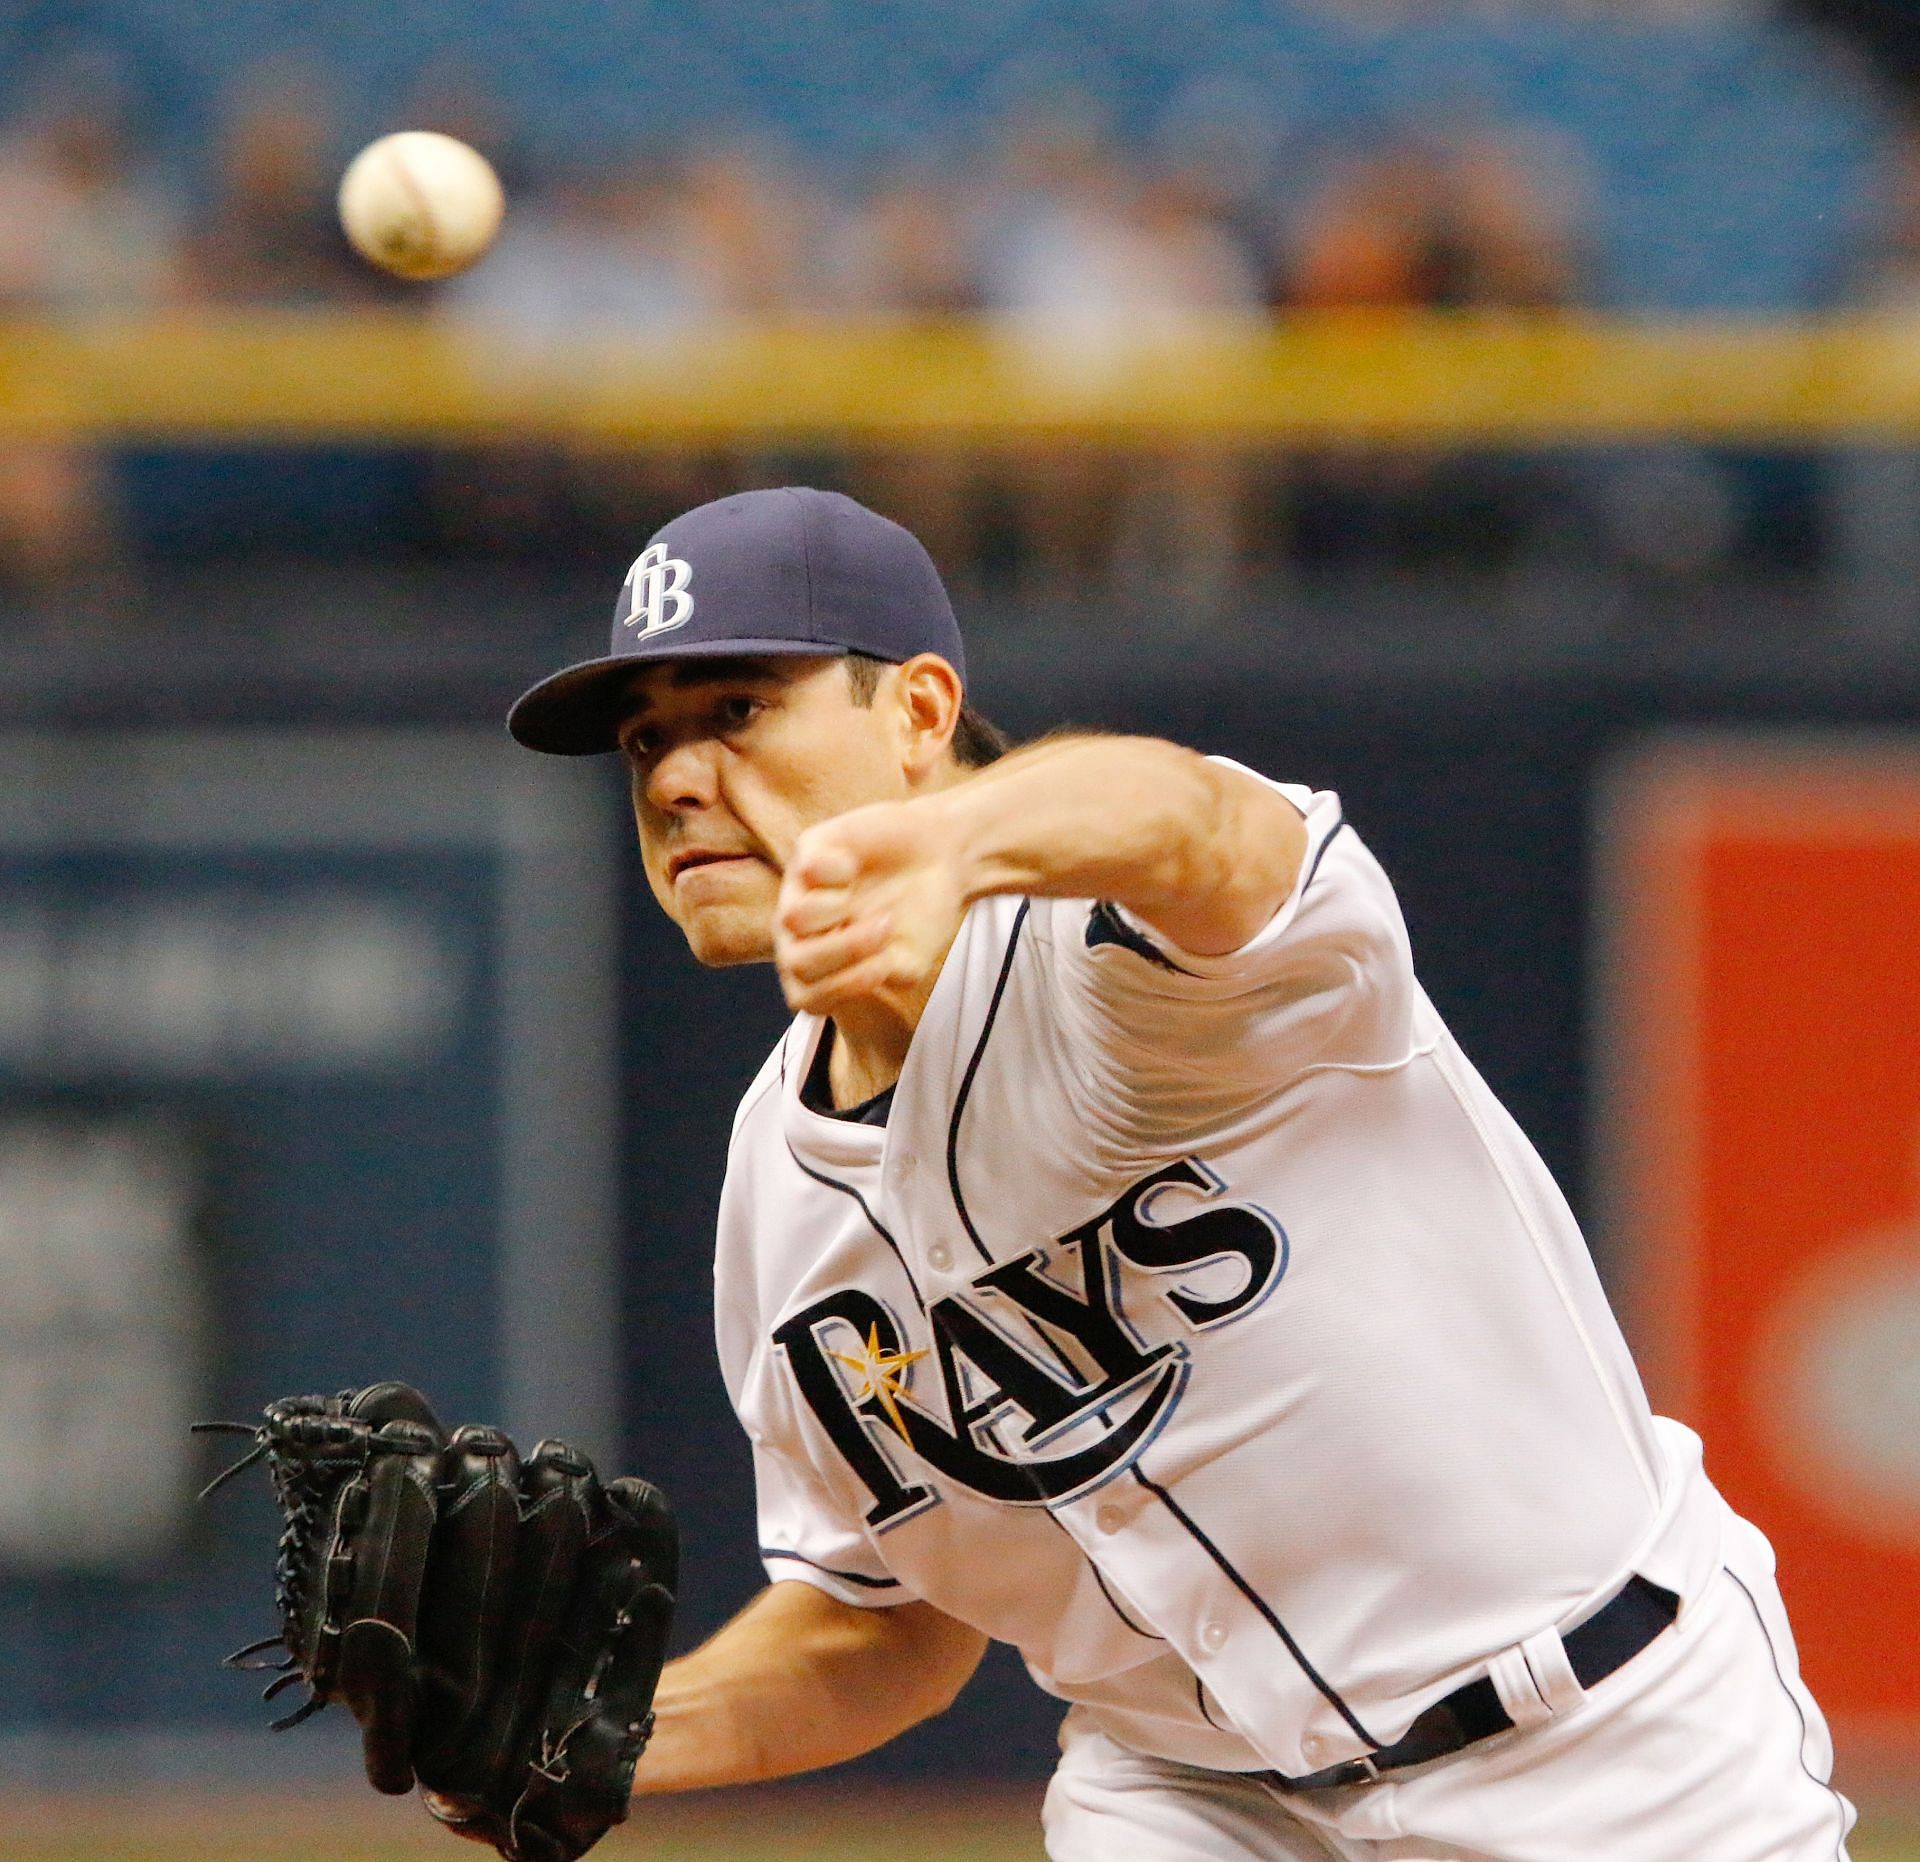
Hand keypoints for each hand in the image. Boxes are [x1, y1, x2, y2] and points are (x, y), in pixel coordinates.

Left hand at [774, 798, 969, 1016]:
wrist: (938, 856)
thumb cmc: (919, 910)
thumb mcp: (912, 958)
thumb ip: (887, 974)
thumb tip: (869, 968)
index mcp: (820, 966)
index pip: (805, 996)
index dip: (841, 989)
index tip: (882, 969)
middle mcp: (801, 933)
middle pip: (796, 962)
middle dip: (846, 951)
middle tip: (886, 930)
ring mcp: (799, 891)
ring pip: (792, 918)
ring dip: (840, 914)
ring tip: (872, 896)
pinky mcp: (807, 851)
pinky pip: (807, 870)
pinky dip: (840, 871)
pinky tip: (855, 866)